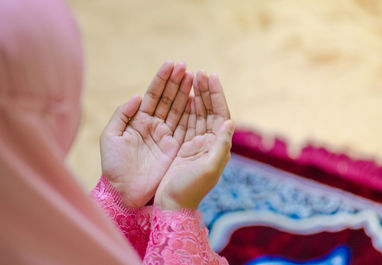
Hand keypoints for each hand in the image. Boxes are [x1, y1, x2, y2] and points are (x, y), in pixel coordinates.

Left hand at [100, 61, 193, 207]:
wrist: (122, 192)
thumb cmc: (113, 166)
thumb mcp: (110, 136)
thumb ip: (122, 114)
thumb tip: (138, 96)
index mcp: (138, 120)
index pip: (153, 95)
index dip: (162, 79)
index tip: (172, 64)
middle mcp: (154, 125)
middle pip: (167, 99)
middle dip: (176, 82)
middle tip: (186, 66)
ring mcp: (165, 136)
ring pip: (178, 110)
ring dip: (185, 93)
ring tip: (193, 76)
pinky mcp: (174, 148)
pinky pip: (185, 127)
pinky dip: (191, 114)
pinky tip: (197, 99)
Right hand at [154, 71, 233, 209]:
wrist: (173, 204)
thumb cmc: (190, 189)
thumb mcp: (208, 169)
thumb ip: (221, 146)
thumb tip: (230, 122)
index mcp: (218, 146)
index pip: (220, 114)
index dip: (217, 95)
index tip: (211, 76)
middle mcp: (210, 142)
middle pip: (210, 111)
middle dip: (206, 92)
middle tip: (200, 72)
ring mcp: (197, 143)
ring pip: (198, 114)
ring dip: (196, 96)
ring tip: (192, 78)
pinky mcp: (184, 146)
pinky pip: (186, 122)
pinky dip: (185, 108)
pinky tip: (183, 96)